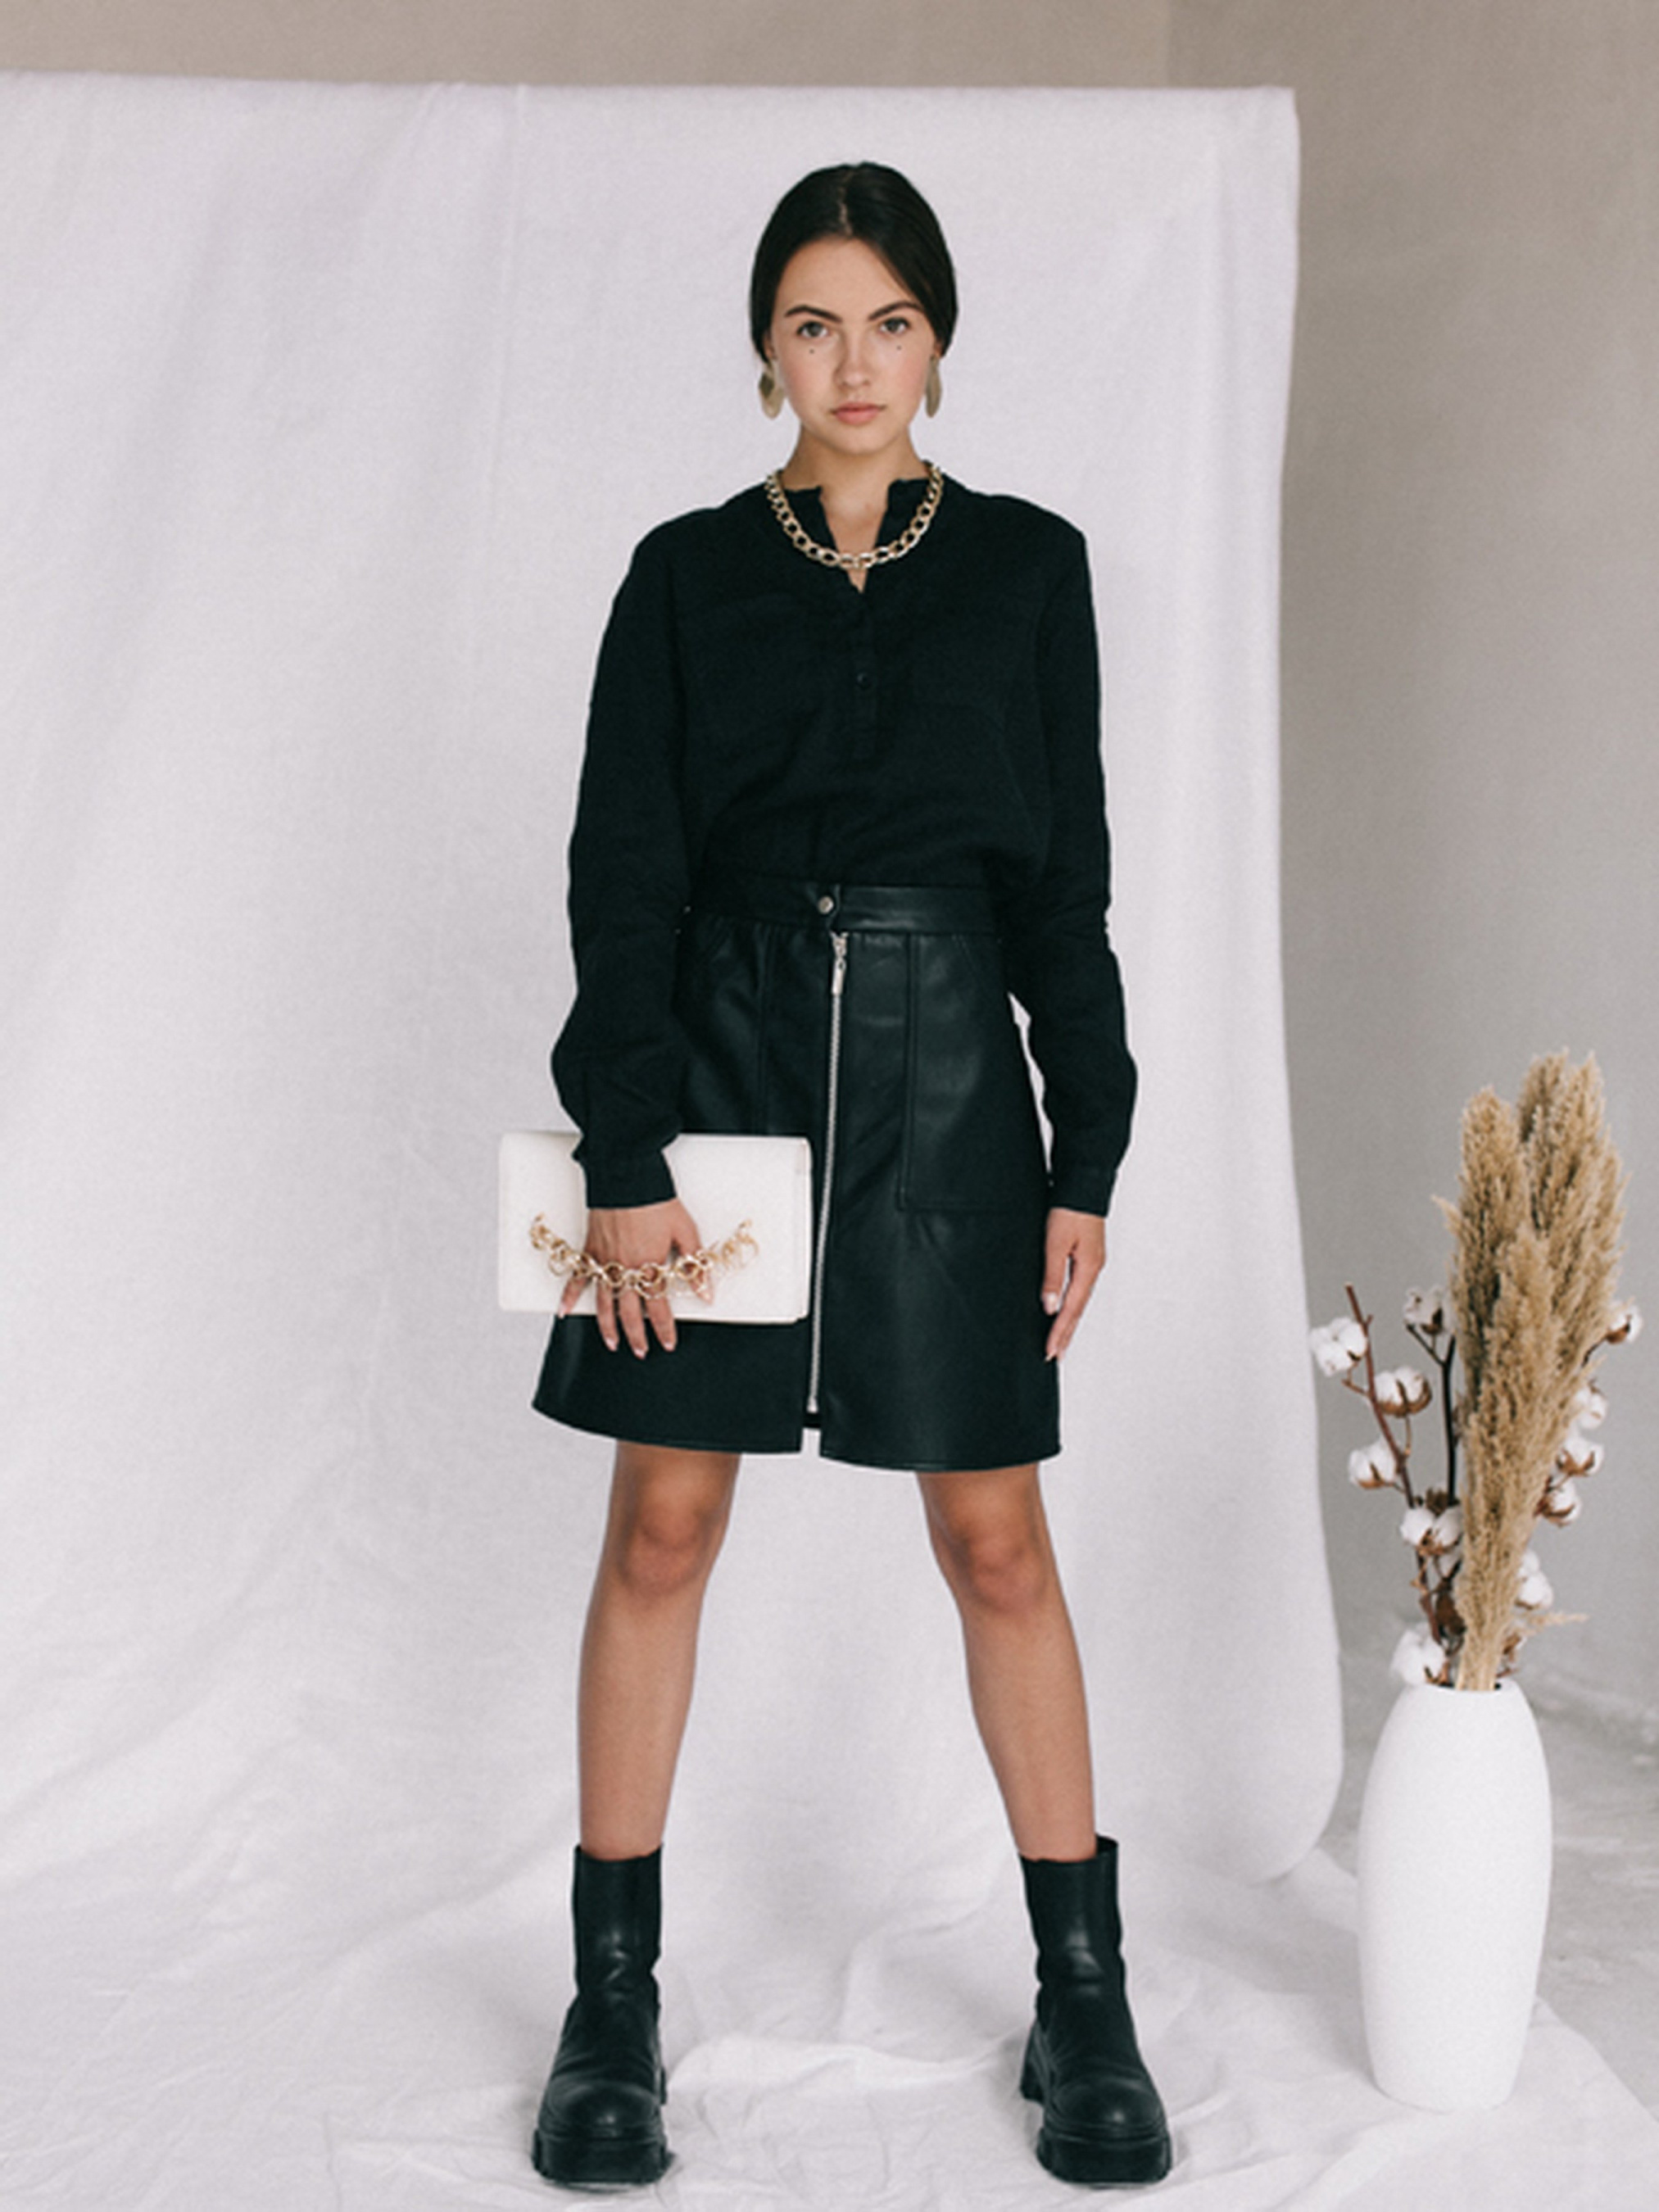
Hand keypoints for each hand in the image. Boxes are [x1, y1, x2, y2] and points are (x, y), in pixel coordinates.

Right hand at [558, 1197, 708, 1356]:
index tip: (667, 1344)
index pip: (659, 1308)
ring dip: (607, 1326)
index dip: (664, 1329)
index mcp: (651, 1265)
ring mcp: (605, 1261)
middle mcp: (626, 1268)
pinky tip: (564, 1311)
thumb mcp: (686, 1231)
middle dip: (636, 1336)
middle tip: (640, 1351)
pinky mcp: (590, 1249)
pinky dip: (569, 1295)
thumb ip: (695, 1265)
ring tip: (611, 1343)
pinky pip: (578, 1277)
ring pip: (604, 1302)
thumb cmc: (657, 1201)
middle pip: (630, 1311)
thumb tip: (707, 1293)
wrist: (627, 1176)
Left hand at [1041, 1208, 1106, 1361]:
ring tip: (1059, 1340)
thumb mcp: (1055, 1243)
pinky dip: (1071, 1304)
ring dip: (1069, 1321)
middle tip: (1055, 1355)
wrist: (1083, 1184)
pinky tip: (1064, 1308)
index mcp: (1088, 1269)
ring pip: (1079, 1300)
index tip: (1051, 1351)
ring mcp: (1092, 1263)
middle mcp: (1093, 1269)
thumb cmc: (1070, 1210)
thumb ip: (1052, 1276)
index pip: (1071, 1309)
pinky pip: (1079, 1288)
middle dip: (1066, 1334)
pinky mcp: (1087, 1256)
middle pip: (1078, 1310)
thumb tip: (1048, 1306)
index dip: (1059, 1332)